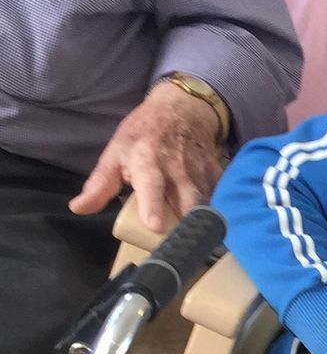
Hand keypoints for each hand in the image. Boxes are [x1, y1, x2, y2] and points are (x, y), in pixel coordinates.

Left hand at [70, 84, 222, 232]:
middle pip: (188, 201)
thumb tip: (79, 209)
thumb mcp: (116, 153)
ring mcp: (201, 171)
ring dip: (203, 222)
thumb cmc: (144, 134)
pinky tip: (212, 222)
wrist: (182, 109)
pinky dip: (218, 211)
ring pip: (207, 203)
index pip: (151, 183)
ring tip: (196, 240)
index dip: (153, 205)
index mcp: (146, 160)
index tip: (155, 226)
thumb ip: (99, 185)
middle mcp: (177, 167)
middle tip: (179, 244)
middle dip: (186, 223)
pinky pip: (221, 197)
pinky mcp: (218, 173)